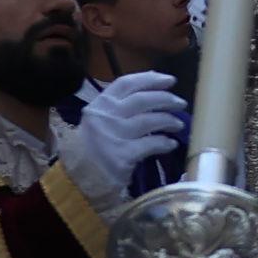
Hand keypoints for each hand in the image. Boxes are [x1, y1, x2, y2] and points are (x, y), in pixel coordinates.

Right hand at [65, 70, 188, 198]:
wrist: (77, 178)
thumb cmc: (91, 147)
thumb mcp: (98, 120)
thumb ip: (118, 106)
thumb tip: (152, 88)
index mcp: (100, 104)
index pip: (127, 83)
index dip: (150, 79)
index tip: (169, 80)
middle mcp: (107, 116)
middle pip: (143, 100)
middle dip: (166, 99)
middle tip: (180, 103)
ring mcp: (115, 135)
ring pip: (150, 120)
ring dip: (169, 120)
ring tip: (179, 124)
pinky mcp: (124, 155)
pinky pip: (151, 144)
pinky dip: (165, 143)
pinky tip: (171, 144)